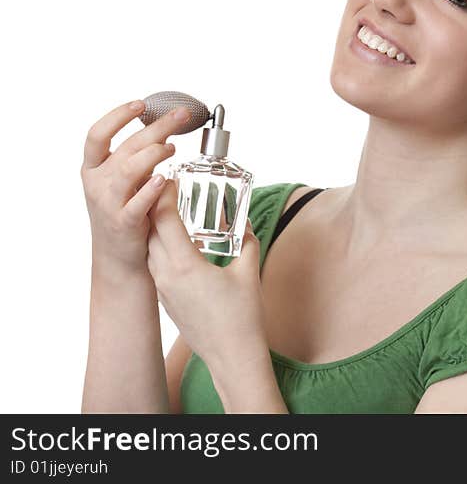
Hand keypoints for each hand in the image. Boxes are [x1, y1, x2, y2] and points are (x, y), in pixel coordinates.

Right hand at [81, 99, 193, 275]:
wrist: (118, 257)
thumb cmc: (124, 211)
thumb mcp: (122, 181)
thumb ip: (136, 158)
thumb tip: (163, 128)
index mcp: (93, 168)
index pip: (97, 134)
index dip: (117, 116)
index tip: (140, 104)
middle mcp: (97, 183)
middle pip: (126, 147)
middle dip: (156, 128)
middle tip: (181, 116)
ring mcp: (108, 203)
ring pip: (128, 170)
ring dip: (153, 154)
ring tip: (173, 147)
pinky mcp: (124, 223)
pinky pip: (136, 204)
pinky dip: (150, 190)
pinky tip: (164, 180)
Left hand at [146, 178, 267, 373]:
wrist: (231, 355)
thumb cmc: (242, 317)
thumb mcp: (248, 271)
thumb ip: (246, 241)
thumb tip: (246, 223)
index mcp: (184, 265)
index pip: (164, 220)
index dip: (165, 195)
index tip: (173, 179)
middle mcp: (166, 275)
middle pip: (150, 230)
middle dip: (156, 206)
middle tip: (168, 188)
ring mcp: (163, 289)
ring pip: (149, 248)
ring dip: (155, 227)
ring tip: (169, 211)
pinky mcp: (165, 299)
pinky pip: (155, 265)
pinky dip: (160, 247)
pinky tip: (176, 243)